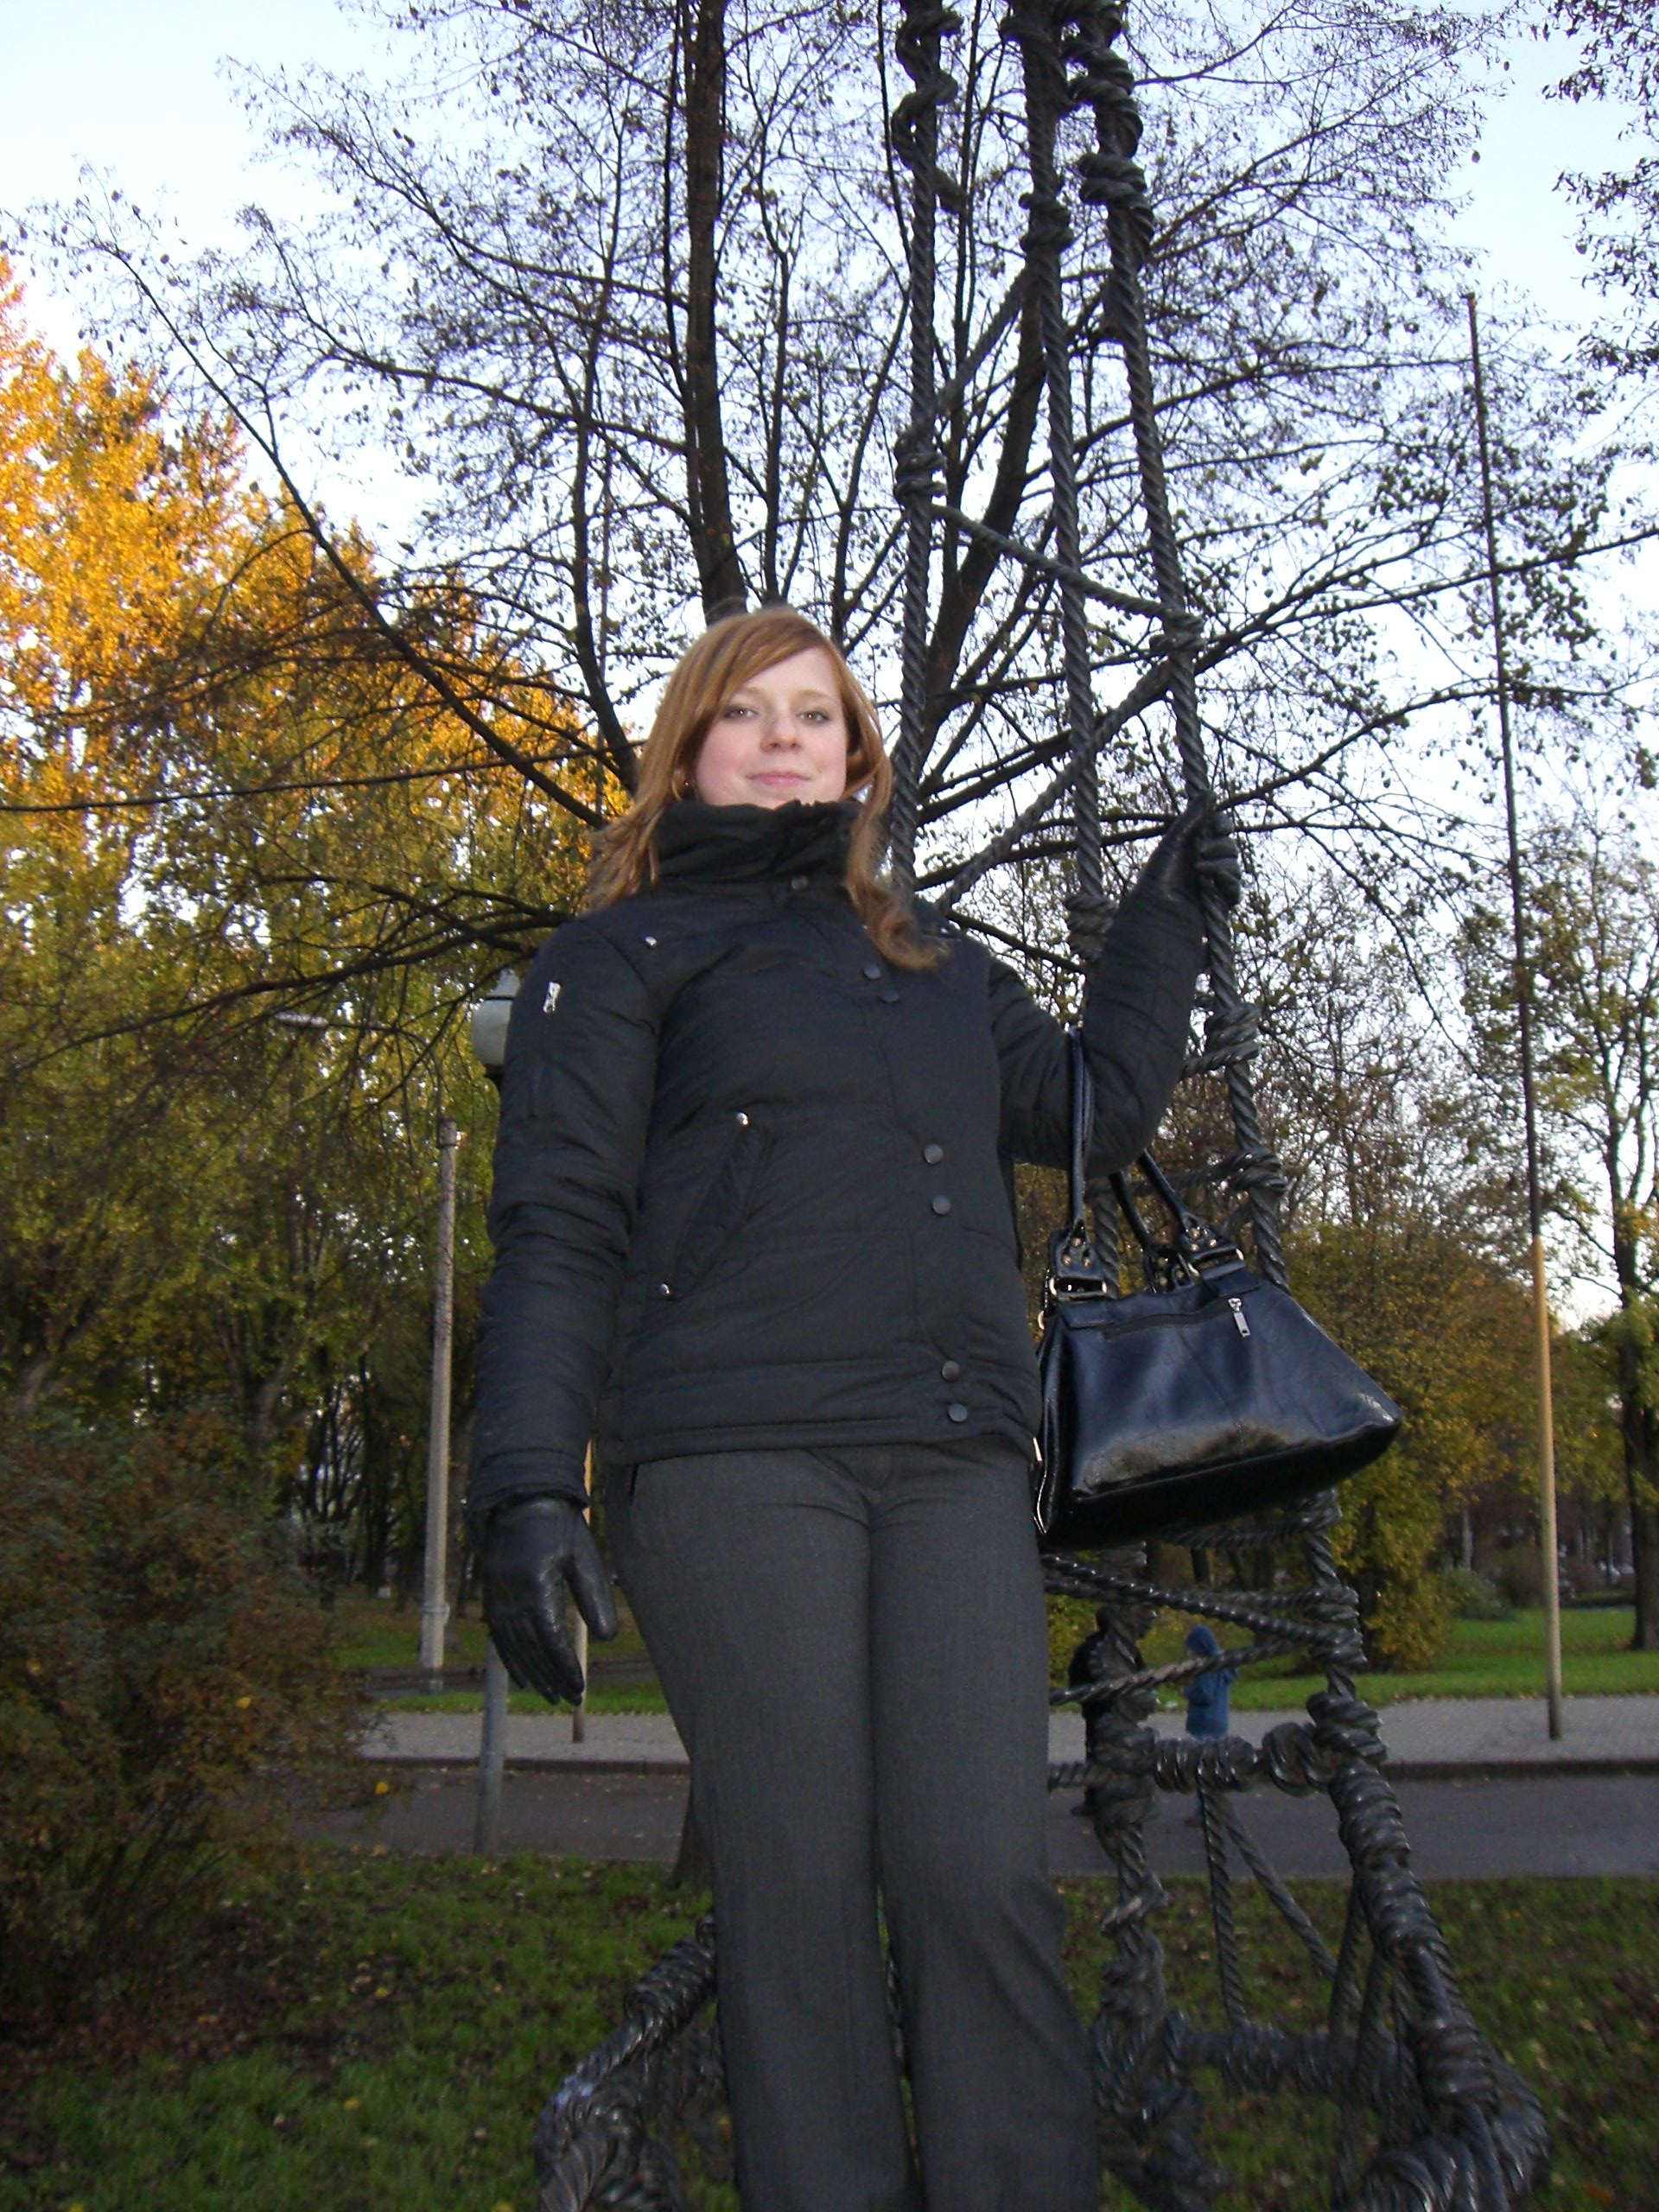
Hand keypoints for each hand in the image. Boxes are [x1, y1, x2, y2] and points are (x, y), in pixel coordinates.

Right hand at [477, 1497, 618, 1705]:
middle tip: (571, 1700)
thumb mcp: (583, 1557)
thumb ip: (595, 1597)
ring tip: (551, 1696)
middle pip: (531, 1650)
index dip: (564, 1667)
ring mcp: (496, 1597)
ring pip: (513, 1648)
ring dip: (532, 1675)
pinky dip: (511, 1660)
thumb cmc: (559, 1526)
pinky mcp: (491, 1596)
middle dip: (551, 1677)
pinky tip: (522, 1679)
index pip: (550, 1640)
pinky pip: (499, 1636)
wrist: (521, 1498)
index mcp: (533, 1586)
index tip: (579, 1688)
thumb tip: (608, 1638)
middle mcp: (509, 1597)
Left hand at [1137, 800, 1241, 913]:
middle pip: (1230, 847)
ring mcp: (1212, 884)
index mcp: (1192, 847)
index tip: (1216, 827)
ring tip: (1201, 871)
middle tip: (1201, 852)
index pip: (1219, 829)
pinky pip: (1235, 890)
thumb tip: (1210, 791)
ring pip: (1235, 867)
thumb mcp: (1174, 842)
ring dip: (1222, 865)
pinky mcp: (1219, 904)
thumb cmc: (1158, 878)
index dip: (1222, 825)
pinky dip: (1229, 884)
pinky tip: (1215, 883)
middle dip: (1220, 846)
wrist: (1155, 915)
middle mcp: (1204, 863)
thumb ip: (1193, 817)